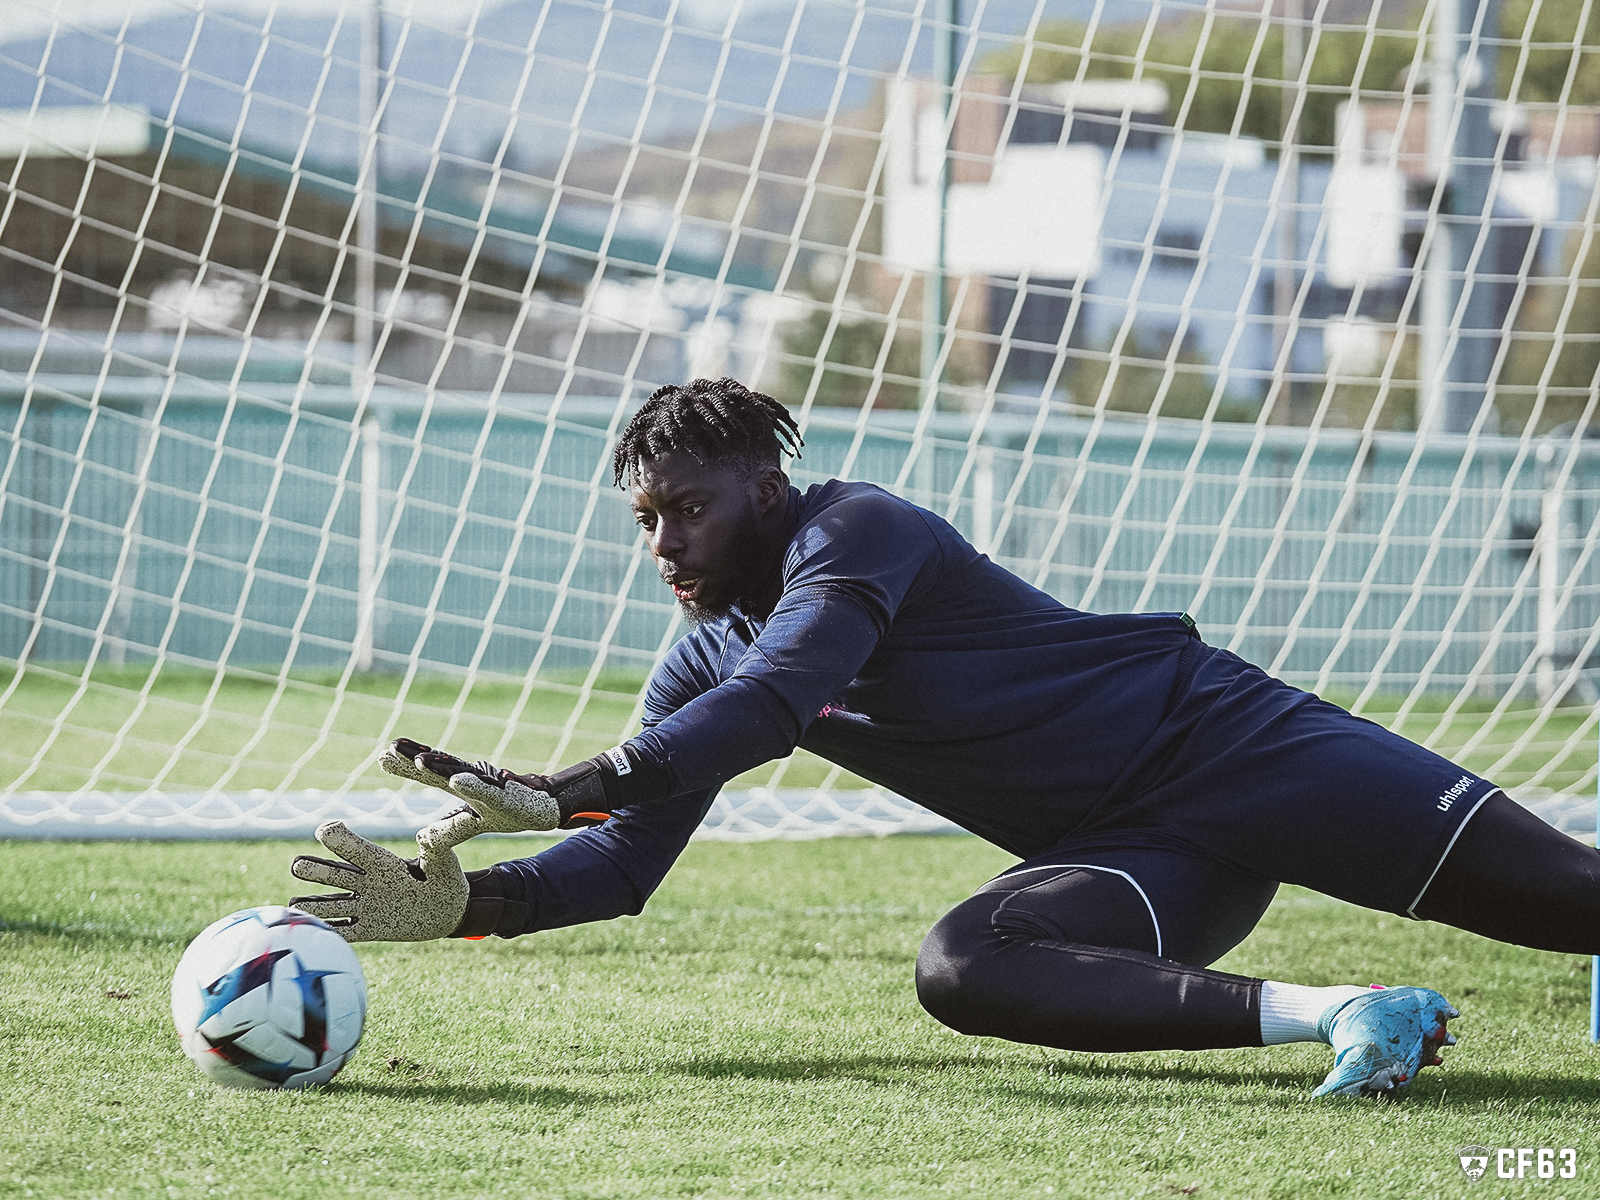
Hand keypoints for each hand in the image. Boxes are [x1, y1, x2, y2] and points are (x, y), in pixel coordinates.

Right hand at [288, 820, 468, 942]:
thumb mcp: (443, 862)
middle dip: (316, 869)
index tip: (326, 830)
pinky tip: (306, 933)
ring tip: (293, 905)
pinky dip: (326, 932)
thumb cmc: (447, 879)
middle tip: (298, 865)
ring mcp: (366, 906)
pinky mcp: (370, 929)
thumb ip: (435, 848)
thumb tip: (425, 834)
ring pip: (332, 904)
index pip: (357, 849)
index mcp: (384, 863)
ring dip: (313, 905)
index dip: (341, 839)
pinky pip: (343, 932)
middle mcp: (369, 883)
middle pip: (335, 874)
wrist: (449, 911)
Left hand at [380, 738, 612, 846]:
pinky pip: (486, 790)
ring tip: (419, 761)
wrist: (544, 809)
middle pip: (438, 767)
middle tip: (390, 749)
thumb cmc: (508, 811)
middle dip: (414, 758)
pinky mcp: (505, 795)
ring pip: (460, 774)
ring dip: (440, 767)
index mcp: (461, 784)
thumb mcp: (472, 823)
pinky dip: (472, 785)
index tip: (381, 756)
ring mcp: (488, 785)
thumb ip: (448, 827)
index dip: (405, 764)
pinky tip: (458, 781)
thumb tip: (420, 837)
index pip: (428, 773)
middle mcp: (471, 779)